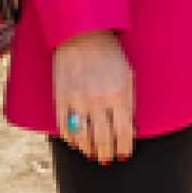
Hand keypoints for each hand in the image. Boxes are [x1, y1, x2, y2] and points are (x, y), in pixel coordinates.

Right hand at [53, 30, 134, 163]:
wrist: (83, 33)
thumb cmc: (110, 53)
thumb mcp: (127, 74)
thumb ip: (130, 102)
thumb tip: (131, 129)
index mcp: (118, 93)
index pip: (124, 132)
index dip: (125, 148)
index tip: (124, 154)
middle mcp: (98, 100)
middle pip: (103, 141)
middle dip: (106, 154)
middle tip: (107, 159)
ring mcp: (77, 101)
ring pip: (83, 140)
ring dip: (89, 150)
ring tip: (93, 153)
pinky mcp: (60, 99)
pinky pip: (64, 129)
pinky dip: (72, 141)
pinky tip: (77, 142)